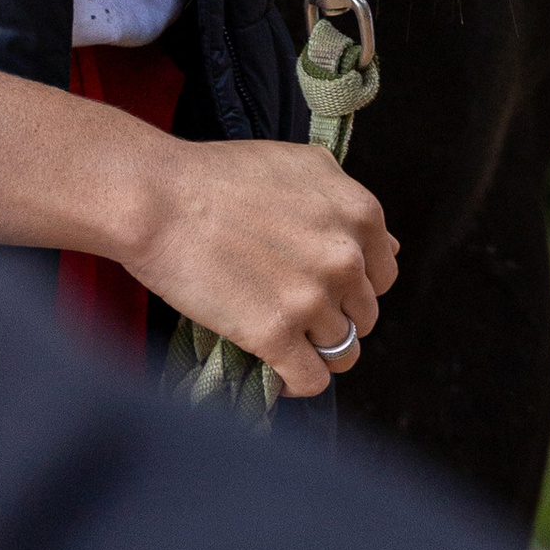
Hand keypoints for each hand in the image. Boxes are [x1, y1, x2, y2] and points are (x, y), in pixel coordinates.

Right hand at [126, 138, 399, 398]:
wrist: (160, 198)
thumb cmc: (221, 177)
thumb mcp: (303, 168)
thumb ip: (349, 206)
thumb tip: (389, 249)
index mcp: (359, 214)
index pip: (383, 274)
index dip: (352, 283)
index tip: (321, 283)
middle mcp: (345, 257)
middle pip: (363, 316)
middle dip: (333, 316)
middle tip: (290, 306)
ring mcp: (312, 298)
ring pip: (341, 353)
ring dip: (312, 350)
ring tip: (278, 335)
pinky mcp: (276, 334)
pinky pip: (310, 381)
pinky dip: (295, 381)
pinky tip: (273, 364)